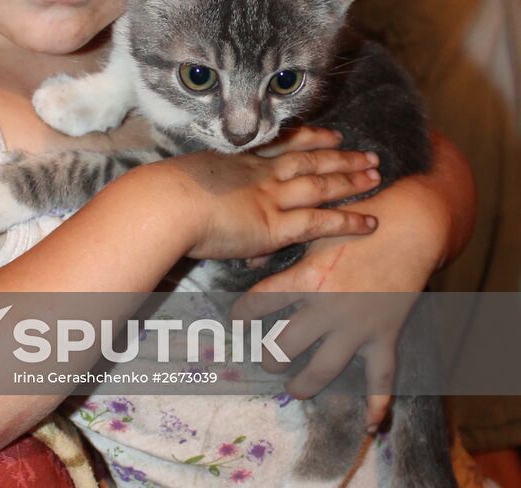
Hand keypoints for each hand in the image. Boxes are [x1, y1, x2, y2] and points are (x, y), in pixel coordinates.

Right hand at [163, 128, 380, 261]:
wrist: (165, 204)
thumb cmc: (163, 193)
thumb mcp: (188, 177)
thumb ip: (207, 183)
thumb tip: (206, 192)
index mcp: (239, 160)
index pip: (283, 144)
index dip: (310, 137)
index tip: (331, 132)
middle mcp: (261, 173)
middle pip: (309, 159)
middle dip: (341, 156)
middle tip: (368, 153)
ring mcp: (270, 197)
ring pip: (321, 185)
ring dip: (351, 180)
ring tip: (377, 177)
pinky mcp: (275, 225)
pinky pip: (320, 222)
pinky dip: (347, 221)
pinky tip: (370, 222)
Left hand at [234, 149, 454, 429]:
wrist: (408, 227)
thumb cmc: (357, 221)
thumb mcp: (314, 228)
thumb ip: (280, 246)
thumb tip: (247, 259)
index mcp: (306, 279)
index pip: (261, 302)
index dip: (244, 313)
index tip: (236, 320)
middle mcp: (327, 308)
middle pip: (286, 344)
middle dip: (271, 355)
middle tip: (266, 359)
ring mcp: (356, 327)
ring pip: (323, 368)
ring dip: (306, 383)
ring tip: (295, 389)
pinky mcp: (384, 335)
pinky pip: (381, 377)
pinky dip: (378, 403)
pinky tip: (371, 424)